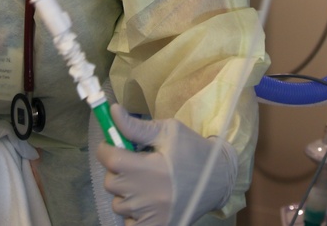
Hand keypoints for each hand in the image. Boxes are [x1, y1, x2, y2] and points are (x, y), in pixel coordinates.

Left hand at [96, 104, 236, 225]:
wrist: (220, 179)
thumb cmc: (193, 150)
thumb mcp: (169, 132)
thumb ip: (136, 126)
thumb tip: (112, 112)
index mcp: (151, 169)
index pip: (111, 160)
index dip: (106, 149)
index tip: (112, 146)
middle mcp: (149, 197)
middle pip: (111, 183)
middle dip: (118, 170)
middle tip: (134, 163)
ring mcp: (152, 216)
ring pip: (119, 204)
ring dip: (125, 192)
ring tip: (144, 183)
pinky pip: (128, 224)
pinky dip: (132, 214)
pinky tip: (146, 202)